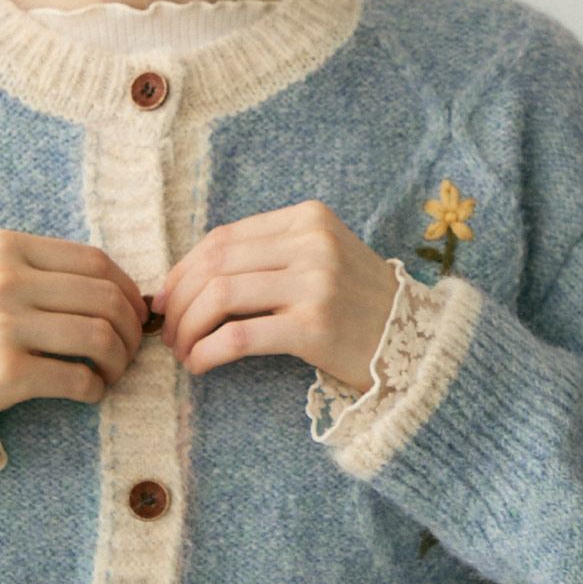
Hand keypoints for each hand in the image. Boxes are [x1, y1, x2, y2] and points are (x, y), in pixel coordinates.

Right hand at [0, 228, 148, 417]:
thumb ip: (43, 271)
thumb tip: (119, 290)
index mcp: (6, 248)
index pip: (93, 260)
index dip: (127, 287)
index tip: (135, 310)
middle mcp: (6, 281)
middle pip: (104, 298)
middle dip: (129, 327)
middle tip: (129, 348)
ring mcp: (5, 326)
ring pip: (99, 336)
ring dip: (119, 359)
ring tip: (111, 372)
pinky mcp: (8, 372)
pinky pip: (77, 378)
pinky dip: (95, 388)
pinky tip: (89, 391)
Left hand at [154, 200, 398, 387]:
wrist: (417, 344)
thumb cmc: (356, 305)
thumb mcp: (319, 258)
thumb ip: (266, 255)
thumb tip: (187, 276)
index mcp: (308, 218)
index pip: (223, 237)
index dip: (183, 268)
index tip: (165, 297)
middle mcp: (311, 243)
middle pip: (214, 264)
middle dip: (179, 300)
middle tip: (166, 330)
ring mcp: (315, 283)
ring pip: (219, 296)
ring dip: (188, 328)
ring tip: (181, 351)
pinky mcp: (314, 327)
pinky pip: (238, 336)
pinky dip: (207, 352)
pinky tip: (199, 365)